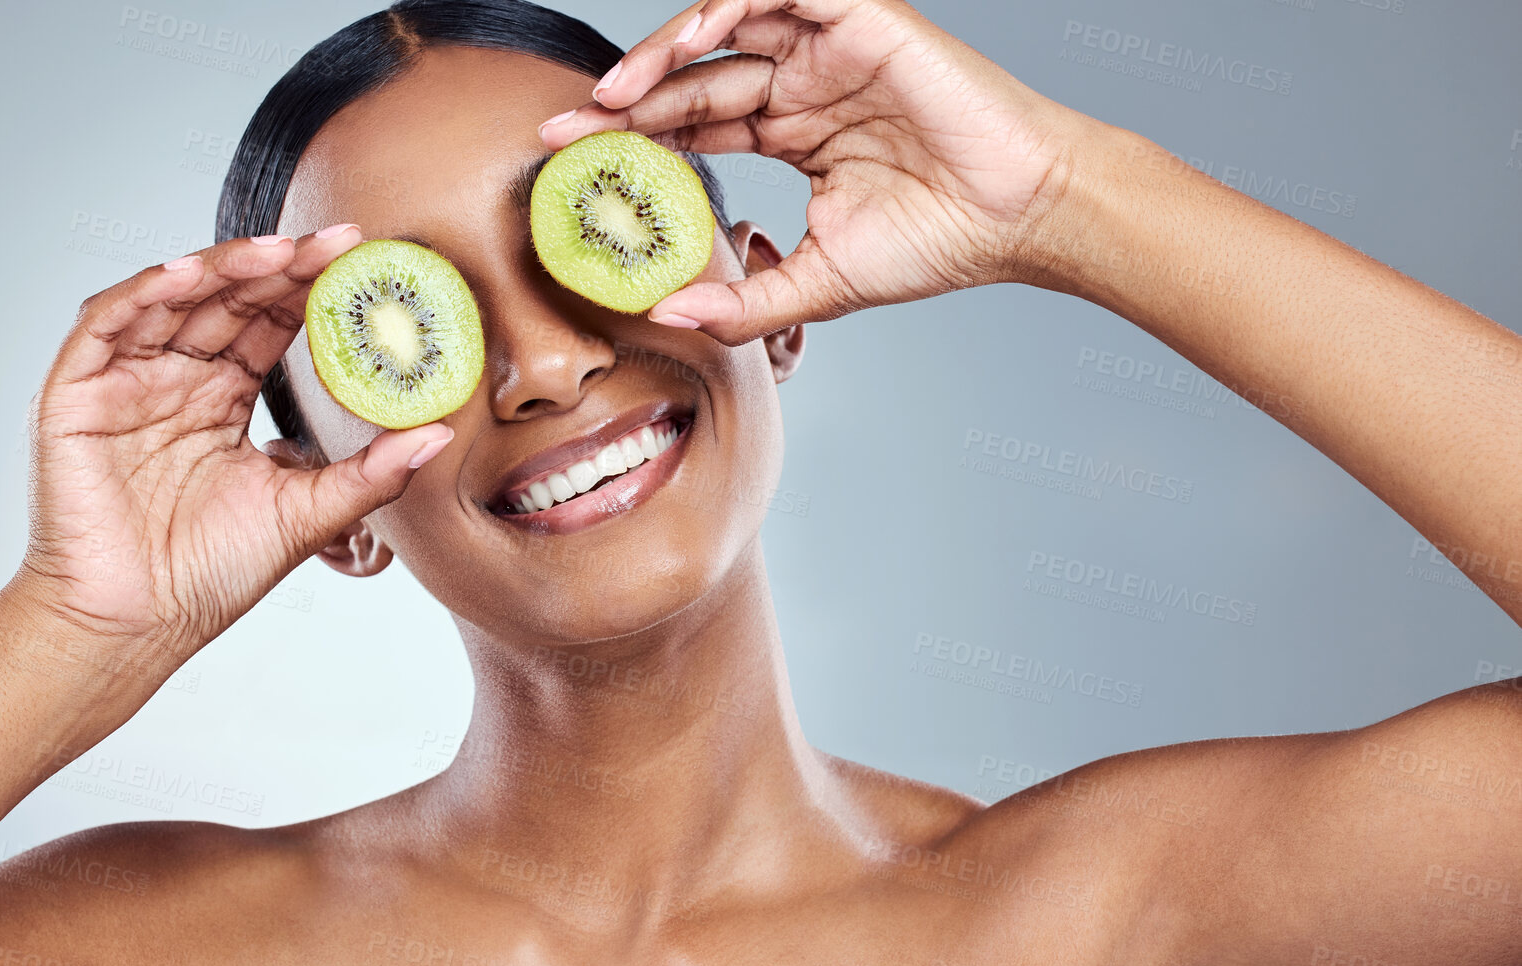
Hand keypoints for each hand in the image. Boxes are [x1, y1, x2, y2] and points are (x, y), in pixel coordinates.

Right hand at [15, 228, 452, 662]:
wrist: (135, 627)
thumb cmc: (208, 575)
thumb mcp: (306, 514)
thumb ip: (370, 472)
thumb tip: (439, 434)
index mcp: (221, 399)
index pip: (268, 323)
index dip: (310, 288)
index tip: (363, 262)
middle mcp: (173, 380)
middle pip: (226, 300)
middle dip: (280, 266)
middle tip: (337, 243)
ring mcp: (122, 383)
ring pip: (170, 299)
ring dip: (221, 268)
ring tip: (278, 252)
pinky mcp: (75, 396)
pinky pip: (104, 326)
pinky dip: (142, 294)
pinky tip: (188, 275)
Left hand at [539, 0, 1093, 343]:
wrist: (1020, 218)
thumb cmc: (940, 243)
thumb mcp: (820, 284)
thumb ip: (747, 301)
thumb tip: (670, 315)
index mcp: (796, 132)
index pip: (698, 123)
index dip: (635, 138)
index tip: (571, 162)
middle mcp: (806, 84)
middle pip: (696, 76)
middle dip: (626, 100)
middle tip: (565, 128)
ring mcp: (831, 48)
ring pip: (727, 24)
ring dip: (663, 51)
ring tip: (612, 95)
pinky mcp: (862, 18)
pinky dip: (726, 5)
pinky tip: (686, 43)